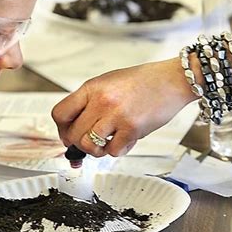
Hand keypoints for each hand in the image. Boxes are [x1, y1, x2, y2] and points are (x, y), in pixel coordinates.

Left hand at [52, 58, 194, 156]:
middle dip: (77, 143)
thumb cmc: (142, 82)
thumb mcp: (108, 83)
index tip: (68, 133)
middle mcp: (101, 101)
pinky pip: (112, 151)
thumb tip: (73, 127)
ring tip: (105, 142)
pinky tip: (122, 140)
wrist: (172, 80)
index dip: (62, 128)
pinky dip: (115, 150)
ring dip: (95, 149)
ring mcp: (116, 115)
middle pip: (72, 134)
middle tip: (88, 141)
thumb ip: (89, 102)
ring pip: (88, 145)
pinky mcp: (132, 129)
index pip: (60, 114)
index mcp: (92, 88)